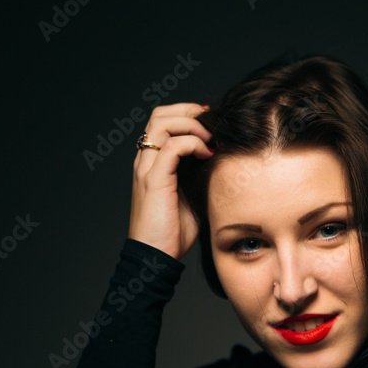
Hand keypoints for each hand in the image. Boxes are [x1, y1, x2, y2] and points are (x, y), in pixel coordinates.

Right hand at [127, 103, 213, 260]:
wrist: (155, 257)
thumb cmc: (172, 233)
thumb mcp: (190, 197)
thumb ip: (198, 175)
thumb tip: (222, 160)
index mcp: (151, 163)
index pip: (163, 121)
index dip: (187, 114)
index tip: (211, 122)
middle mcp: (145, 161)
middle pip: (160, 114)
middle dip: (189, 111)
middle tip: (212, 122)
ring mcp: (147, 168)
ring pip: (163, 123)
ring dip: (191, 124)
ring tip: (210, 138)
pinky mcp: (154, 180)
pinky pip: (173, 147)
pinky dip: (193, 143)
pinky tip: (208, 155)